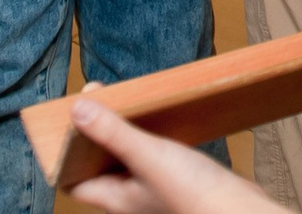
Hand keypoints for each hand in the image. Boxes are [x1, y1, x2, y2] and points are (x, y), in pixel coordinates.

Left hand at [65, 91, 282, 213]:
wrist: (238, 212)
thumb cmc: (192, 196)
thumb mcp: (148, 156)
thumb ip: (113, 132)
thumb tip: (76, 109)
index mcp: (114, 198)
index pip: (72, 180)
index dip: (63, 154)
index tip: (66, 121)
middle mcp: (128, 198)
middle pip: (97, 165)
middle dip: (94, 133)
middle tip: (100, 100)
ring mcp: (151, 192)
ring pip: (125, 160)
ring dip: (122, 134)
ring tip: (127, 105)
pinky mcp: (173, 183)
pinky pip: (149, 158)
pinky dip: (147, 139)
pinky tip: (158, 123)